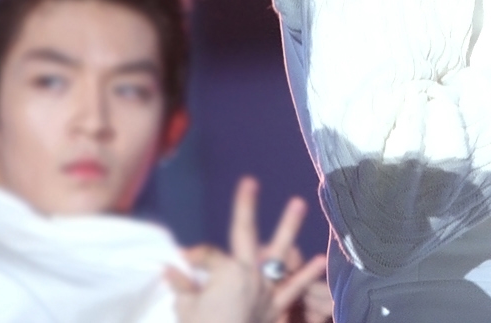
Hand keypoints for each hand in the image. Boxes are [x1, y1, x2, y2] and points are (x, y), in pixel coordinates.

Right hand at [169, 177, 328, 322]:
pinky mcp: (277, 307)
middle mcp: (248, 273)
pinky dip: (307, 275)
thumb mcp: (185, 309)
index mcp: (225, 271)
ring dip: (289, 226)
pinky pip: (295, 289)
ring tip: (299, 202)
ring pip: (278, 252)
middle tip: (250, 182)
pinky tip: (321, 259)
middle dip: (245, 206)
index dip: (192, 258)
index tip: (179, 263)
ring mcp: (266, 288)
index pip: (206, 256)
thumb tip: (169, 269)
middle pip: (244, 233)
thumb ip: (181, 286)